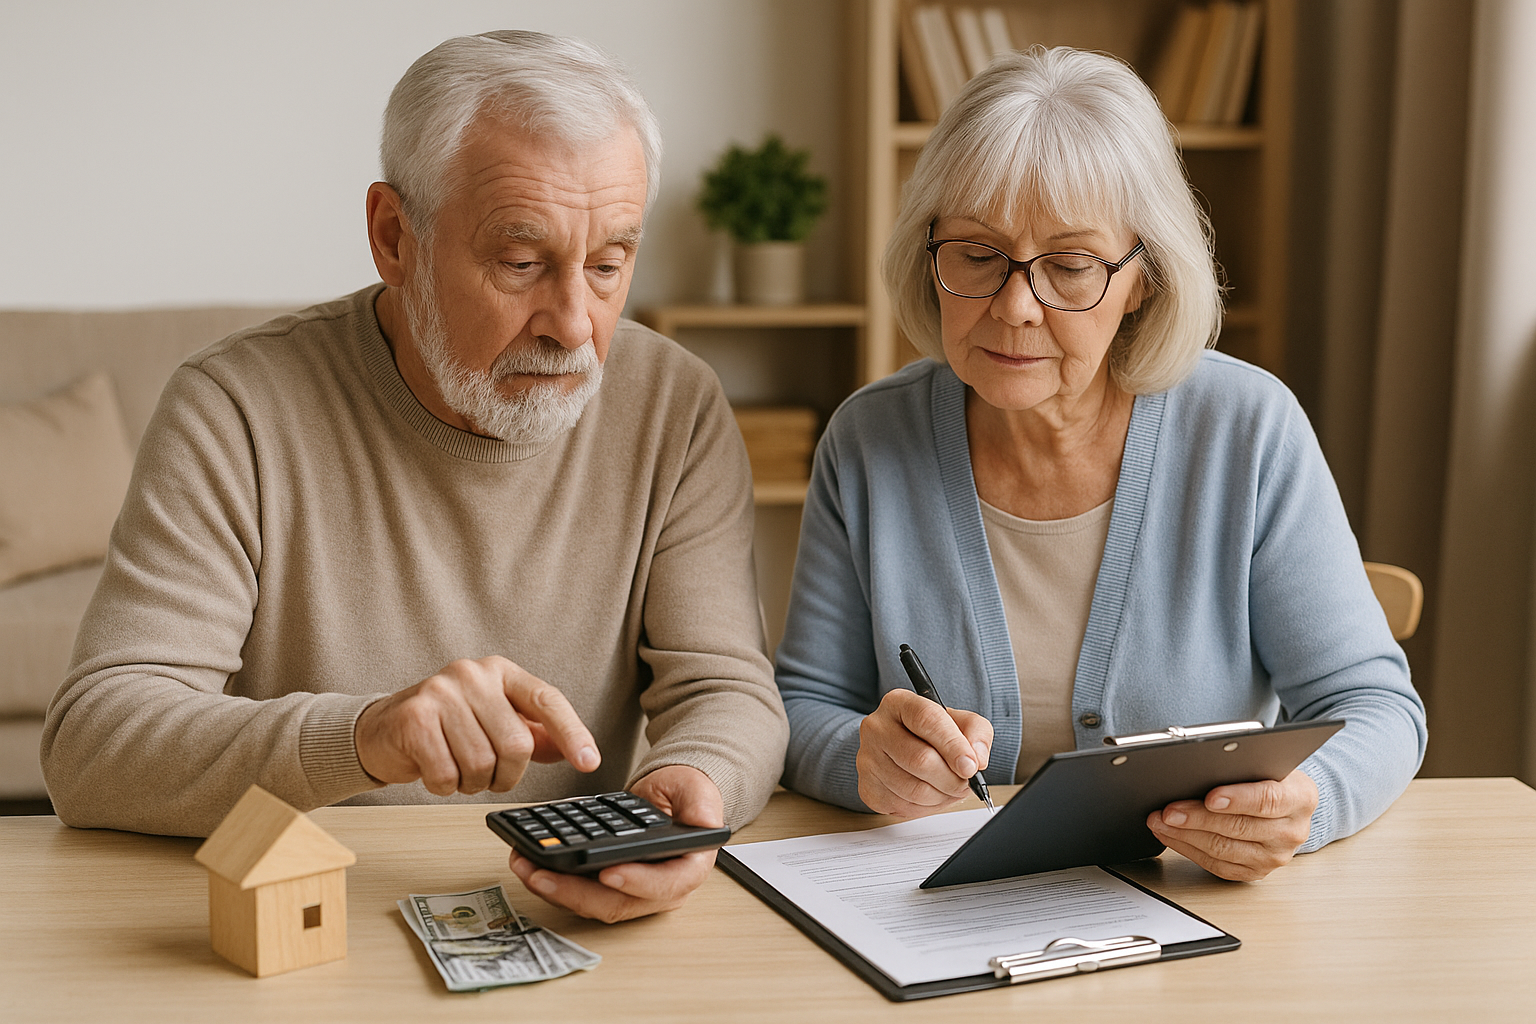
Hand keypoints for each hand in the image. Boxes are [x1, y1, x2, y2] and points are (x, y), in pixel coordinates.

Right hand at [354, 656, 599, 794]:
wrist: (382, 729)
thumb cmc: (445, 726)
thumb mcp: (494, 721)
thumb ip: (533, 733)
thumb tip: (573, 750)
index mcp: (499, 672)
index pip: (547, 700)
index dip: (572, 733)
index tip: (590, 762)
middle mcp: (472, 675)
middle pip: (516, 745)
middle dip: (506, 775)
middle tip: (488, 775)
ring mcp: (442, 693)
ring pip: (482, 764)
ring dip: (473, 782)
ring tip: (457, 768)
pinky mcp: (415, 719)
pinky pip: (447, 774)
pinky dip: (445, 786)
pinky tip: (435, 769)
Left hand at [508, 764, 722, 922]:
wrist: (670, 798)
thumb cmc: (685, 795)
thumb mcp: (698, 790)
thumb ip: (702, 805)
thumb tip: (705, 822)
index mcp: (688, 870)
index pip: (663, 886)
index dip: (636, 883)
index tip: (608, 872)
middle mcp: (660, 890)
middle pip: (617, 904)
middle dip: (576, 893)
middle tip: (543, 875)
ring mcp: (632, 893)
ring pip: (593, 904)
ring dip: (557, 890)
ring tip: (527, 867)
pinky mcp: (609, 888)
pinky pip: (582, 893)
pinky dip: (555, 882)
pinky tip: (531, 864)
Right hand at [856, 688, 993, 816]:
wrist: (899, 747)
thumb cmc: (930, 733)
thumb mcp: (959, 721)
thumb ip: (976, 732)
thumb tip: (977, 759)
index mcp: (898, 703)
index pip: (926, 720)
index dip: (953, 746)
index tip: (971, 766)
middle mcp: (876, 728)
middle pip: (920, 759)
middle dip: (952, 778)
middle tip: (966, 783)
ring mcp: (867, 759)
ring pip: (913, 789)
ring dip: (942, 795)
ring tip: (951, 789)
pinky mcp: (867, 787)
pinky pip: (904, 806)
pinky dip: (927, 807)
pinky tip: (932, 795)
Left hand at [1147, 769, 1318, 880]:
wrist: (1288, 808)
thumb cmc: (1270, 780)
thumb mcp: (1267, 764)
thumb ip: (1242, 767)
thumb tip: (1199, 769)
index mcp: (1300, 798)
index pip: (1267, 800)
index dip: (1237, 799)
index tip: (1210, 797)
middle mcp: (1292, 832)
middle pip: (1239, 827)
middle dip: (1198, 818)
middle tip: (1169, 811)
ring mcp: (1275, 857)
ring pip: (1224, 850)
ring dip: (1186, 836)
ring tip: (1161, 822)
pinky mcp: (1256, 872)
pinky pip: (1218, 865)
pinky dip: (1189, 850)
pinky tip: (1171, 836)